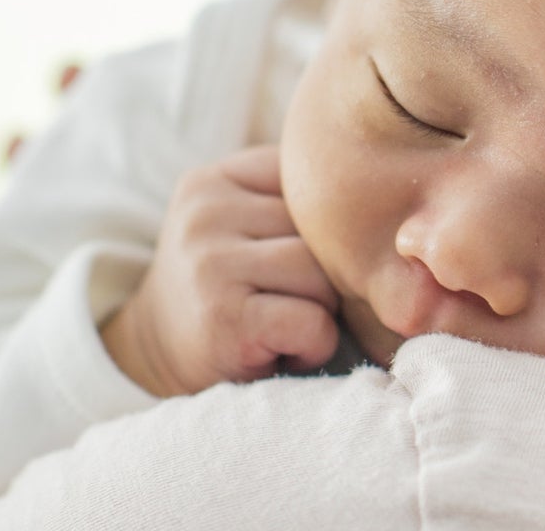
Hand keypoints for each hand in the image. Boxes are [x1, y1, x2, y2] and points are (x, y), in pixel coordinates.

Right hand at [100, 145, 339, 396]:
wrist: (151, 366)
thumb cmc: (224, 292)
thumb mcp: (243, 226)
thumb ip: (294, 199)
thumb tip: (393, 194)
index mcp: (215, 178)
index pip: (313, 184)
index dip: (323, 233)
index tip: (291, 261)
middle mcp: (206, 211)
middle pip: (323, 231)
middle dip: (325, 274)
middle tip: (286, 302)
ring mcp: (209, 262)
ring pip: (323, 275)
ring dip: (321, 312)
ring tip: (281, 324)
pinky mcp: (222, 317)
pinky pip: (313, 321)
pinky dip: (313, 345)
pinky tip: (278, 349)